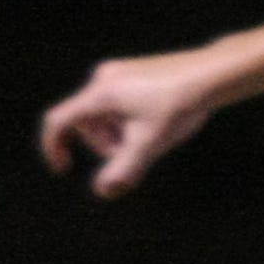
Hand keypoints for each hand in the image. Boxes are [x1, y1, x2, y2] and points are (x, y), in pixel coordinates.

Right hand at [38, 52, 223, 197]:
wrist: (211, 74)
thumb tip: (102, 191)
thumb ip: (124, 170)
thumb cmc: (179, 107)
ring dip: (119, 134)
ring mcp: (118, 72)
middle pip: (86, 124)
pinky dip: (128, 121)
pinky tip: (157, 122)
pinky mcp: (132, 72)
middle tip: (137, 152)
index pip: (58, 121)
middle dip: (106, 145)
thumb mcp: (150, 144)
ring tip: (152, 135)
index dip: (53, 147)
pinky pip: (117, 103)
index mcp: (100, 94)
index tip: (63, 169)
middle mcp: (103, 78)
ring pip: (103, 116)